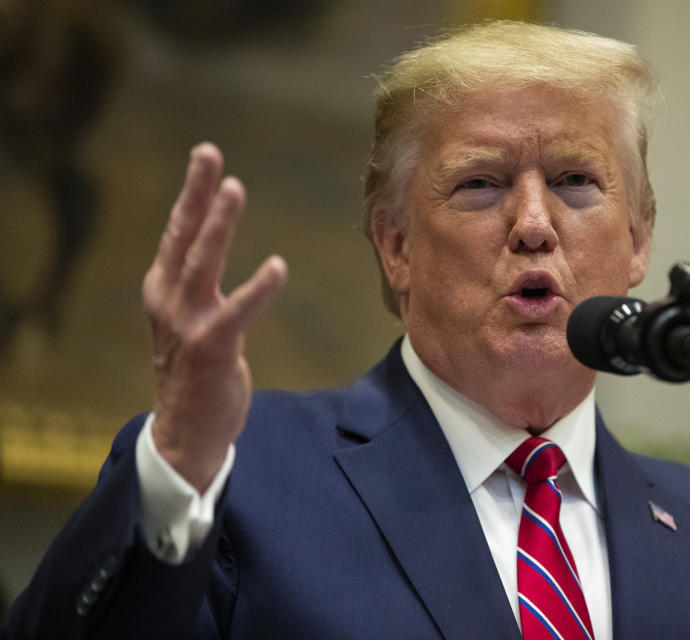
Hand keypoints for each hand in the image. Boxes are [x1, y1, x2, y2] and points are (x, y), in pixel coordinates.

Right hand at [142, 143, 286, 492]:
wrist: (186, 432)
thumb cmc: (194, 371)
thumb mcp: (189, 319)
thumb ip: (198, 285)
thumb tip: (212, 248)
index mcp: (164, 290)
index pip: (177, 233)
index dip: (192, 194)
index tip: (206, 156)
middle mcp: (169, 302)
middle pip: (183, 237)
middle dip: (197, 193)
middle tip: (210, 154)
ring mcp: (187, 325)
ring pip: (202, 264)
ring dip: (217, 225)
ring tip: (234, 188)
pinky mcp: (211, 349)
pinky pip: (237, 312)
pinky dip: (257, 289)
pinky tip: (276, 266)